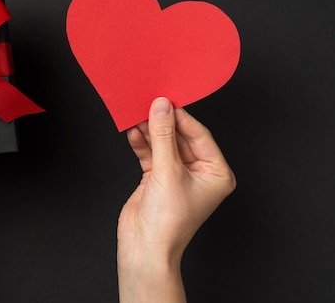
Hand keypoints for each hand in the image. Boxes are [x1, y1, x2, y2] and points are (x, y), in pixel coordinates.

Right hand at [117, 97, 235, 302]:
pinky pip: (150, 153)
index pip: (200, 135)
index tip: (165, 101)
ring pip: (163, 144)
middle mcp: (199, 173)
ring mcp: (176, 175)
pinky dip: (141, 143)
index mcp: (216, 173)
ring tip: (136, 115)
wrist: (145, 248)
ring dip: (150, 131)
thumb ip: (163, 135)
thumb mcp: (168, 171)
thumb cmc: (168, 221)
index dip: (182, 117)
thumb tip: (161, 107)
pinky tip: (133, 132)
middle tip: (148, 104)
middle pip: (180, 137)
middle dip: (163, 122)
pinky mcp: (156, 178)